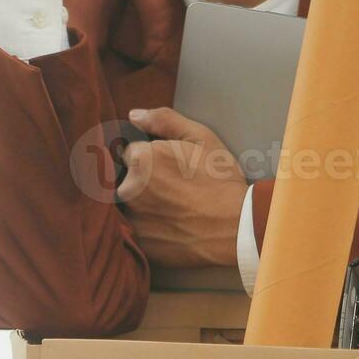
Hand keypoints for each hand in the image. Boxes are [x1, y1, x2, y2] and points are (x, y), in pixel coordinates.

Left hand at [117, 108, 246, 269]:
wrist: (236, 229)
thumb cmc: (220, 181)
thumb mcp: (201, 138)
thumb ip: (164, 120)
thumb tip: (134, 115)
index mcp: (140, 159)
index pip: (127, 152)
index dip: (146, 157)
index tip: (164, 166)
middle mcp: (129, 189)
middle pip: (123, 179)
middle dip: (140, 180)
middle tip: (171, 188)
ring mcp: (132, 219)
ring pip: (127, 205)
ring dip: (142, 204)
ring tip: (172, 207)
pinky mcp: (140, 243)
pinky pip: (136, 230)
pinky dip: (149, 227)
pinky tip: (172, 225)